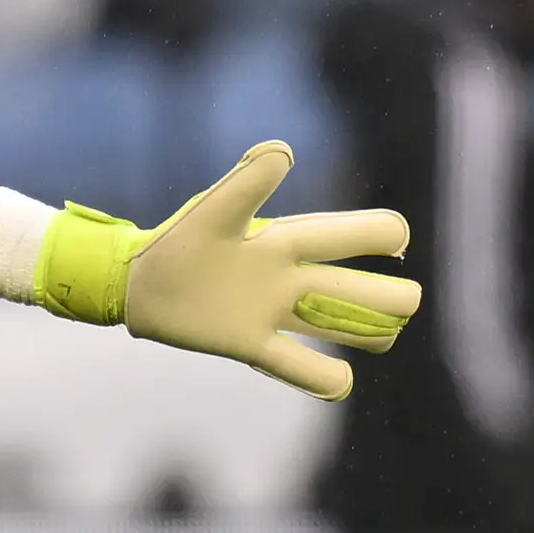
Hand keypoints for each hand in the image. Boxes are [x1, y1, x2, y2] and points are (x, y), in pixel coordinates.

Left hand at [34, 141, 421, 400]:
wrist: (134, 281)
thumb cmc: (179, 239)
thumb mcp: (215, 210)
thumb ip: (247, 182)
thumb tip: (282, 151)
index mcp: (289, 240)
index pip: (355, 233)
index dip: (385, 234)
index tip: (392, 240)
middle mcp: (292, 278)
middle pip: (363, 290)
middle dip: (391, 298)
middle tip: (399, 305)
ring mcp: (274, 313)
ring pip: (343, 326)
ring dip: (370, 334)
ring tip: (382, 338)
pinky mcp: (249, 344)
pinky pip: (296, 365)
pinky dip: (324, 377)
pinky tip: (341, 381)